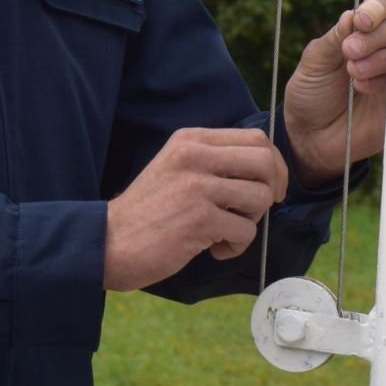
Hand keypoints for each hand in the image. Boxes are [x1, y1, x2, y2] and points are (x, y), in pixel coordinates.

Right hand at [102, 126, 288, 291]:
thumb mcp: (177, 166)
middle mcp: (195, 155)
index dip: (273, 165)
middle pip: (265, 162)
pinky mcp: (200, 219)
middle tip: (253, 212)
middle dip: (270, 190)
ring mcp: (197, 186)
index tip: (269, 188)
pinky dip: (236, 246)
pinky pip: (246, 231)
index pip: (256, 137)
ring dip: (251, 221)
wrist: (111, 240)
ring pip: (260, 197)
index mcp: (191, 139)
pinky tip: (213, 248)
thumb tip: (266, 168)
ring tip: (226, 231)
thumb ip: (213, 160)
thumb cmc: (150, 210)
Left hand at [282, 0, 385, 182]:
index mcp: (361, 33)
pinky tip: (364, 88)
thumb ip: (334, 39)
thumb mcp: (314, 62)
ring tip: (353, 73)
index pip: (381, 8)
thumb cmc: (310, 94)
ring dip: (380, 59)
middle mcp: (382, 50)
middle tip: (350, 52)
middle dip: (375, 36)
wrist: (311, 138)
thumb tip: (352, 15)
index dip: (376, 10)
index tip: (361, 22)